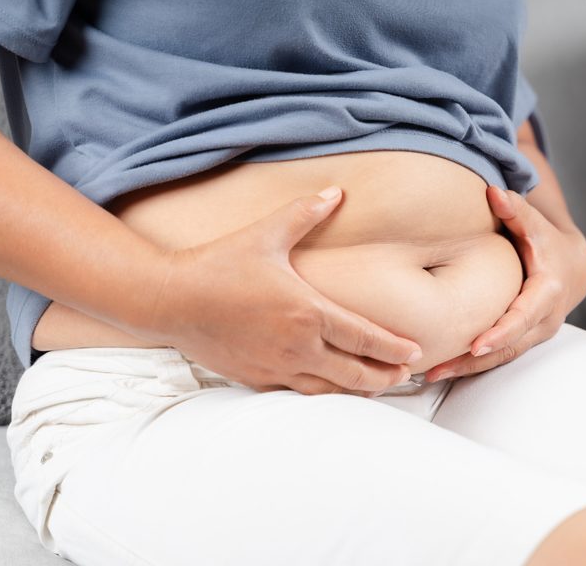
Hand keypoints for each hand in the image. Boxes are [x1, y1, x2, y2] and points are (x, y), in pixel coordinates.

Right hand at [136, 187, 421, 394]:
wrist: (170, 300)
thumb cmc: (219, 265)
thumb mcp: (266, 235)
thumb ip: (305, 214)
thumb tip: (336, 192)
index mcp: (308, 313)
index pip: (365, 338)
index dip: (394, 349)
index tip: (415, 353)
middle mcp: (298, 347)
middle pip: (355, 373)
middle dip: (385, 376)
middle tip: (405, 375)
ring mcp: (277, 367)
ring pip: (329, 391)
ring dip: (357, 390)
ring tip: (376, 386)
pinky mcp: (256, 378)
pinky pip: (298, 393)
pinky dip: (322, 394)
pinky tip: (331, 390)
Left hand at [425, 185, 585, 381]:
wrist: (573, 268)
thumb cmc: (549, 244)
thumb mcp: (536, 226)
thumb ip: (516, 211)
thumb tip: (494, 193)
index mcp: (548, 293)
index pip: (523, 317)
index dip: (501, 332)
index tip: (476, 345)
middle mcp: (544, 321)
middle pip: (508, 347)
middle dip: (473, 361)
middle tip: (437, 369)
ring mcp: (534, 335)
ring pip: (501, 358)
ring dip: (467, 369)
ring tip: (431, 374)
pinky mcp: (523, 341)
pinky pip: (498, 357)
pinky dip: (471, 365)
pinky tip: (442, 370)